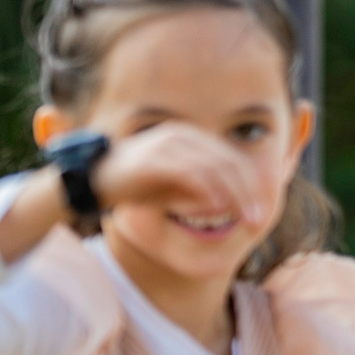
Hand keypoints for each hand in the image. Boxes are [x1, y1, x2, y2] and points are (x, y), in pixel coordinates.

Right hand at [0, 121, 272, 260]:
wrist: (92, 180)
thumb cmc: (136, 183)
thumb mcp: (176, 183)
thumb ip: (202, 186)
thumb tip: (228, 202)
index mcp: (191, 137)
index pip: (232, 158)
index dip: (252, 184)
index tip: (262, 210)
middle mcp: (182, 135)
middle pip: (229, 162)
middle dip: (249, 193)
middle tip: (258, 218)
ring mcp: (167, 144)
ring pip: (215, 168)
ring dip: (235, 195)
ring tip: (245, 218)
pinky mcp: (154, 159)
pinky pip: (190, 173)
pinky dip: (209, 190)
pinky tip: (219, 208)